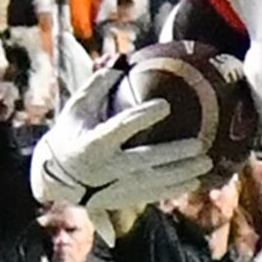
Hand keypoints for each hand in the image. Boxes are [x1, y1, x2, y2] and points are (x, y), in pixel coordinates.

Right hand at [30, 91, 207, 213]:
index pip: (121, 128)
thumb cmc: (71, 133)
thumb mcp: (76, 109)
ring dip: (181, 173)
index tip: (165, 105)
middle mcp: (105, 167)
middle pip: (145, 159)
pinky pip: (152, 195)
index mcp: (92, 143)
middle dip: (174, 154)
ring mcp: (114, 186)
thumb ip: (97, 86)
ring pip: (153, 181)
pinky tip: (196, 182)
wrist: (54, 177)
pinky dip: (174, 189)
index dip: (143, 117)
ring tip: (206, 163)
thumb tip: (120, 63)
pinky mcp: (121, 198)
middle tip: (200, 144)